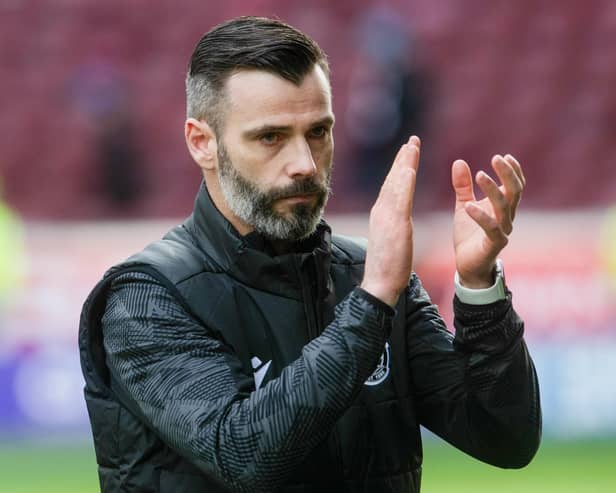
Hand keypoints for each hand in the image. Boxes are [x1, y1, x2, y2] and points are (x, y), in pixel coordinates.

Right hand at [361, 136, 420, 306]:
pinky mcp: (394, 226)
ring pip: (396, 184)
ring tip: (413, 145)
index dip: (399, 167)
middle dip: (403, 159)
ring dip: (404, 163)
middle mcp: (381, 211)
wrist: (379, 284)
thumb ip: (393, 225)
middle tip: (412, 140)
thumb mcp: (392, 240)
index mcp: (382, 215)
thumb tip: (397, 219)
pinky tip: (410, 168)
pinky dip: (404, 182)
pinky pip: (401, 199)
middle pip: (393, 180)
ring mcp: (386, 217)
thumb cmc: (387, 266)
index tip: (408, 152)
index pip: (392, 186)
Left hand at [452, 154, 525, 287]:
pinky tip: (468, 206)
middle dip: (507, 174)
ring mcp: (502, 231)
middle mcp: (507, 218)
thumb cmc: (469, 235)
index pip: (516, 186)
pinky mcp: (493, 244)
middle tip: (496, 158)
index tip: (505, 156)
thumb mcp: (463, 205)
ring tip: (480, 175)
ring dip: (493, 190)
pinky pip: (490, 228)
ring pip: (504, 207)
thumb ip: (463, 186)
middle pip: (514, 192)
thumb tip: (459, 161)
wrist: (468, 264)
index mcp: (503, 208)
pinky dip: (480, 216)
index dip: (514, 171)